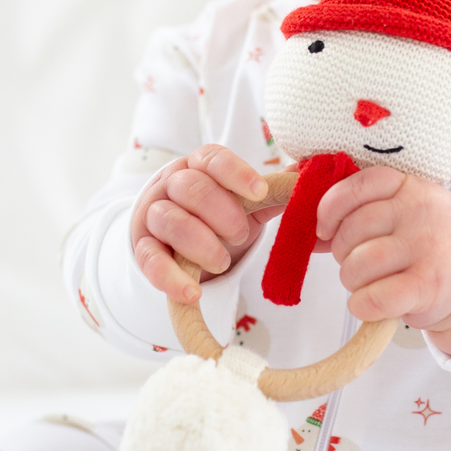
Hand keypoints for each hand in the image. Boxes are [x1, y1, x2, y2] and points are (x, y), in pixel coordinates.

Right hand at [130, 145, 282, 303]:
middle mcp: (171, 185)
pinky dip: (171, 278)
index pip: (212, 158)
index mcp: (199, 167)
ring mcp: (154, 216)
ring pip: (170, 221)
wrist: (180, 242)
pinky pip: (150, 261)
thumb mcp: (245, 202)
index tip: (259, 192)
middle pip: (190, 188)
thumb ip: (272, 192)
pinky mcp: (143, 249)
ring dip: (201, 243)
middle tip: (241, 234)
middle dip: (222, 212)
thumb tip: (307, 179)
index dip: (236, 173)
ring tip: (222, 261)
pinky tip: (192, 292)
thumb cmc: (217, 215)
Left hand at [315, 166, 450, 358]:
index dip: (330, 209)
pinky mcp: (428, 285)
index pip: (356, 185)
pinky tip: (372, 303)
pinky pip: (373, 297)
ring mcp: (426, 247)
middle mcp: (419, 211)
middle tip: (359, 264)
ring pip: (357, 265)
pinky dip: (362, 306)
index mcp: (410, 186)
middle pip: (350, 231)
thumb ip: (364, 211)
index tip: (325, 229)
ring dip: (352, 282)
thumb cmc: (430, 243)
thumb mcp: (406, 211)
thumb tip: (312, 233)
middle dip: (343, 254)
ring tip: (370, 283)